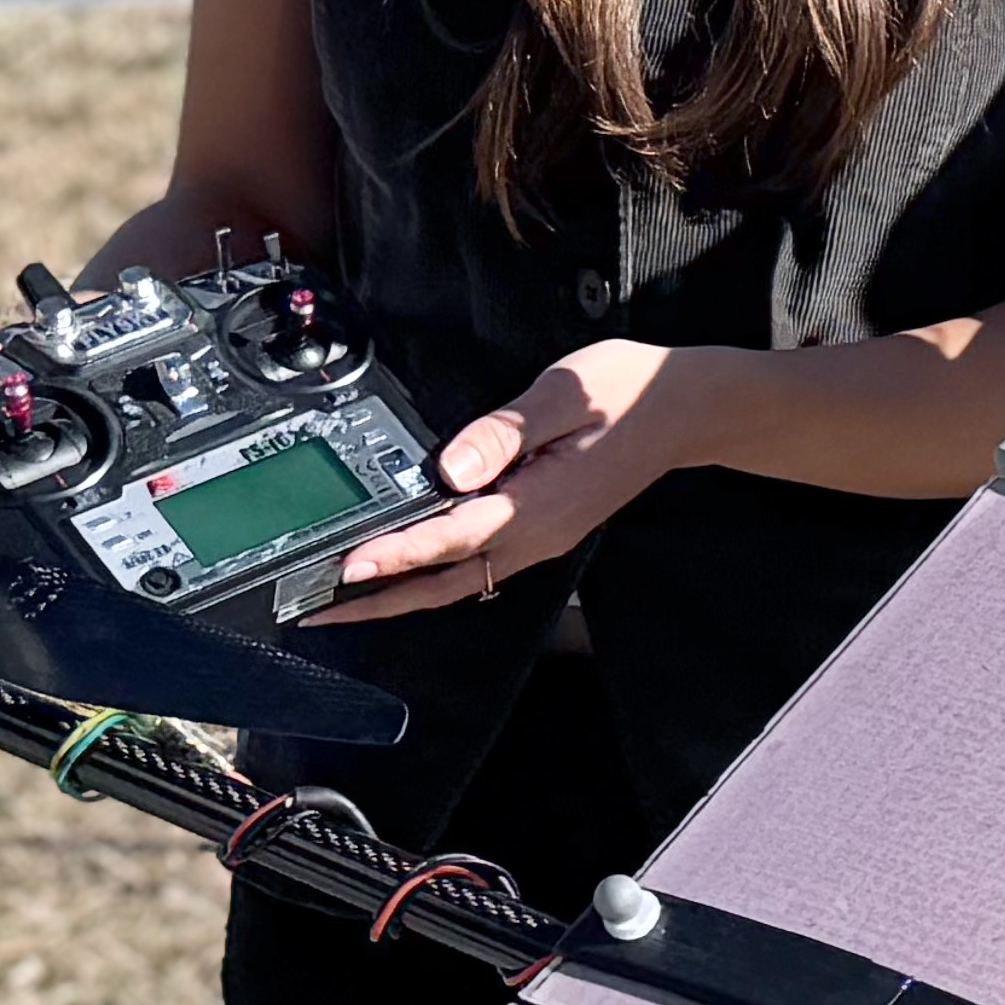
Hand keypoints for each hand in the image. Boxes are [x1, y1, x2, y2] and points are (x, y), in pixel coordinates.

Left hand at [297, 338, 717, 620]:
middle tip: (319, 611)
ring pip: (458, 581)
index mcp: (537, 505)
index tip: (345, 567)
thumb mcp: (564, 395)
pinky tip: (409, 570)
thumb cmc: (630, 394)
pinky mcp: (542, 529)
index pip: (449, 538)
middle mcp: (535, 535)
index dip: (392, 554)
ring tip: (347, 602)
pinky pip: (477, 566)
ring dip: (401, 594)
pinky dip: (433, 575)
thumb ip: (503, 431)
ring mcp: (540, 539)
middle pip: (443, 582)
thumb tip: (450, 466)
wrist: (686, 410)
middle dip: (378, 601)